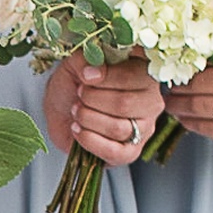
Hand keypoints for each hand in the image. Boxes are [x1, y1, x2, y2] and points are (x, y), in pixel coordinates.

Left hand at [44, 60, 162, 166]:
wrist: (60, 108)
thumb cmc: (75, 83)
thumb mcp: (76, 63)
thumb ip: (85, 59)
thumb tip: (92, 71)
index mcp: (145, 74)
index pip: (135, 76)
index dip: (105, 77)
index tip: (85, 76)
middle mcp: (151, 102)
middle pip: (125, 104)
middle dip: (92, 99)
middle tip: (79, 95)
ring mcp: (144, 129)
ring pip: (117, 128)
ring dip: (87, 118)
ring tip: (76, 111)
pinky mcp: (130, 152)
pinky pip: (115, 153)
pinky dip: (90, 141)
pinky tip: (77, 130)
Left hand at [164, 58, 212, 151]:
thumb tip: (184, 50)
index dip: (188, 64)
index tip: (173, 65)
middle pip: (203, 84)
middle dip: (179, 86)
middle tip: (166, 85)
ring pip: (202, 108)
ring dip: (178, 105)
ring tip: (169, 102)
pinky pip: (208, 128)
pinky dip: (189, 122)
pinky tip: (182, 117)